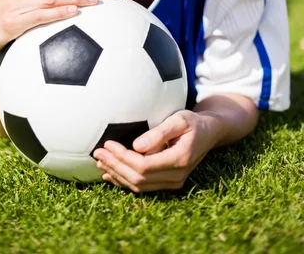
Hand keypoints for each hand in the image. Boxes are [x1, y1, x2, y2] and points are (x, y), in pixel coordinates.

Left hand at [93, 109, 222, 192]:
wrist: (209, 133)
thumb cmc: (193, 122)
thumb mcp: (179, 119)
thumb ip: (159, 133)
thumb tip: (136, 146)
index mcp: (179, 160)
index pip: (144, 166)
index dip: (123, 157)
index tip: (108, 144)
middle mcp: (176, 177)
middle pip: (138, 178)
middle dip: (115, 166)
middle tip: (97, 153)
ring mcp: (172, 182)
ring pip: (139, 186)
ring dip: (117, 175)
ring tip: (99, 162)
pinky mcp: (167, 182)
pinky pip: (143, 186)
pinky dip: (124, 181)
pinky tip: (110, 174)